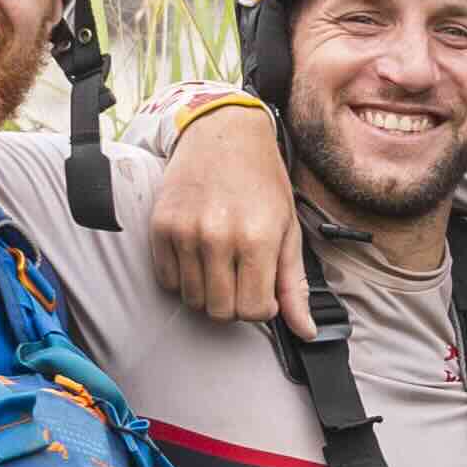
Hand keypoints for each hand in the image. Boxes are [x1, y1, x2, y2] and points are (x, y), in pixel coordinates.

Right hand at [148, 93, 309, 329]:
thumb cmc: (261, 182)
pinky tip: (198, 256)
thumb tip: (306, 331)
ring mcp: (185, 232)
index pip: (253, 310)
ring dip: (208, 292)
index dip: (261, 309)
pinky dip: (182, 278)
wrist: (223, 135)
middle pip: (221, 311)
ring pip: (192, 299)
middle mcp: (219, 237)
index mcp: (258, 238)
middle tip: (241, 280)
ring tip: (220, 265)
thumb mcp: (288, 229)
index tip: (262, 292)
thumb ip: (293, 284)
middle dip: (234, 305)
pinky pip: (166, 280)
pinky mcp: (160, 226)